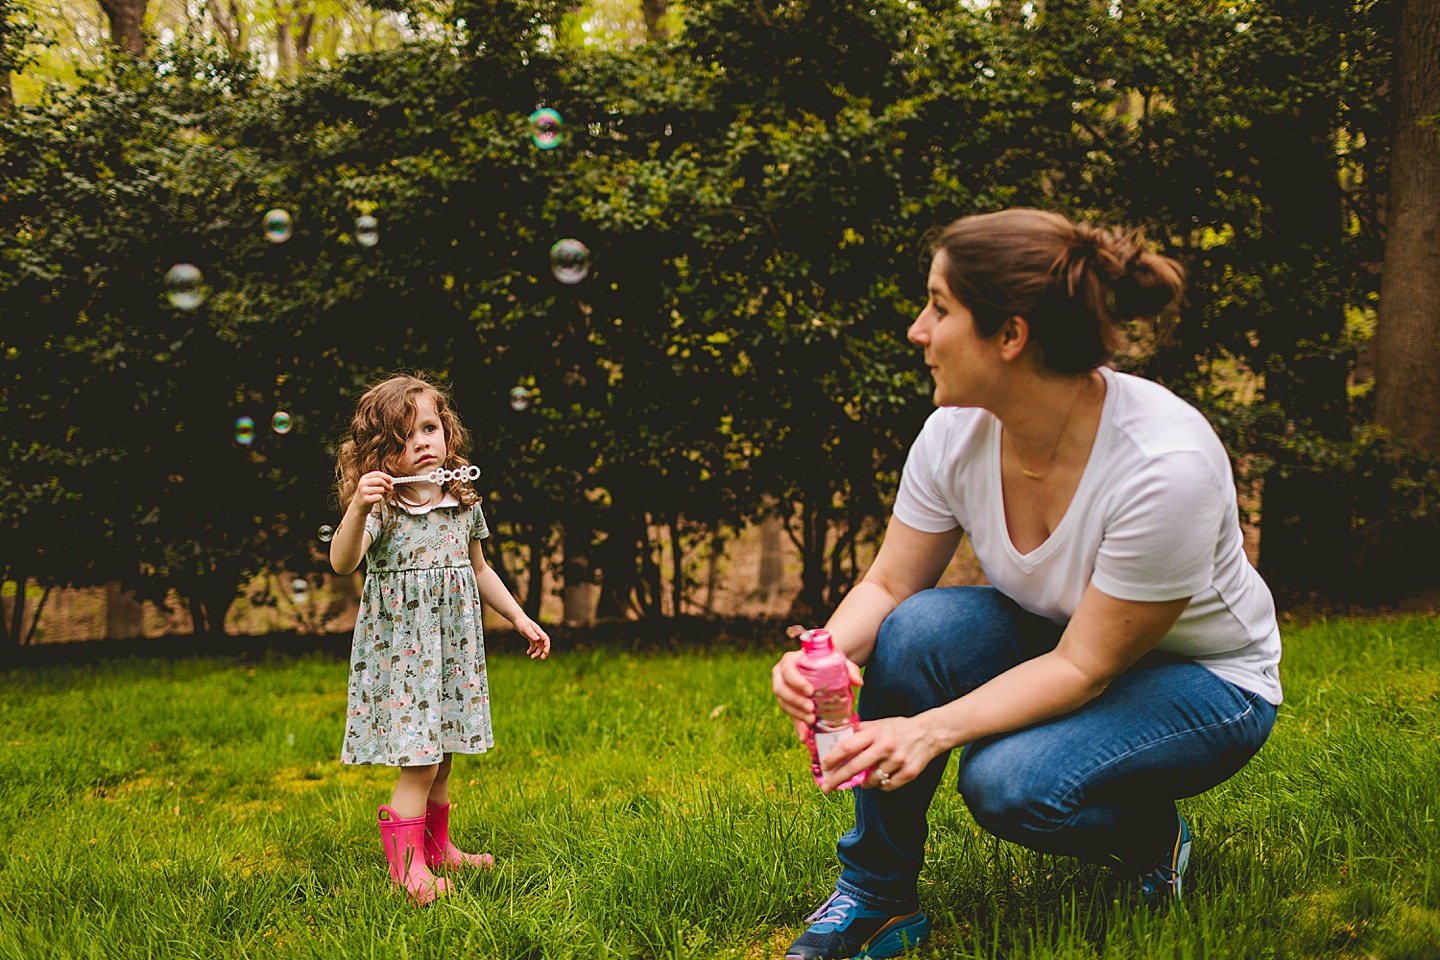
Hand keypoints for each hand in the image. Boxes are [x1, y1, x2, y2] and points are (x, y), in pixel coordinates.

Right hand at [351, 470, 392, 513]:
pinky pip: (379, 497)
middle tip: (390, 488)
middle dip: (387, 485)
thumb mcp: (370, 485)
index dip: (386, 477)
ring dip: (382, 493)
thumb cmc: (367, 495)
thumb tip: (391, 481)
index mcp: (364, 478)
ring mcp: (363, 491)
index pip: (377, 473)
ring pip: (381, 489)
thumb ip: (379, 481)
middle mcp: (362, 483)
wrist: (358, 506)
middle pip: (380, 480)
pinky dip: (379, 499)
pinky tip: (374, 500)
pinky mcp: (366, 500)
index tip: (391, 481)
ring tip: (377, 495)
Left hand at [514, 614, 550, 659]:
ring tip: (532, 657)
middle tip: (542, 658)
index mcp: (539, 631)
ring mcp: (535, 636)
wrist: (517, 619)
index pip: (546, 639)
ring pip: (539, 646)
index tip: (545, 653)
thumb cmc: (521, 622)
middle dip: (544, 652)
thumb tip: (538, 639)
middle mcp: (538, 634)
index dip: (547, 646)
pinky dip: (531, 649)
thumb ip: (531, 634)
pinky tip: (527, 652)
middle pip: (544, 644)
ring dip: (537, 652)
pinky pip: (533, 645)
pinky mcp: (531, 638)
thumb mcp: (526, 628)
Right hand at [771, 645, 863, 740]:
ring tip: (811, 720)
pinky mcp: (786, 704)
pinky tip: (805, 736)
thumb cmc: (826, 662)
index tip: (809, 691)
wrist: (819, 668)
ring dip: (796, 713)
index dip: (796, 680)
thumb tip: (859, 683)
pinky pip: (789, 715)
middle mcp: (781, 675)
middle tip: (811, 708)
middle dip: (796, 700)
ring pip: (783, 703)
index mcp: (790, 660)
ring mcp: (782, 690)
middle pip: (781, 689)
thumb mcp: (837, 661)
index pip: (788, 669)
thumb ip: (849, 669)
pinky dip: (797, 726)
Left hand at [817, 716, 942, 793]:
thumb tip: (835, 737)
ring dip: (863, 783)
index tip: (823, 767)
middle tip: (826, 788)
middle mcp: (886, 746)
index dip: (832, 758)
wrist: (930, 733)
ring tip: (864, 778)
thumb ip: (859, 731)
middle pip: (854, 767)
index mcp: (876, 732)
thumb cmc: (899, 728)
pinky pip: (886, 787)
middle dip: (837, 779)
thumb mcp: (879, 724)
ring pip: (870, 782)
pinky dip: (880, 785)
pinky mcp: (909, 773)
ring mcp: (898, 761)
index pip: (847, 746)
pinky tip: (882, 778)